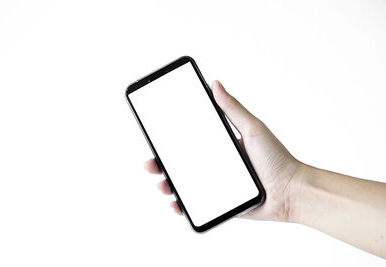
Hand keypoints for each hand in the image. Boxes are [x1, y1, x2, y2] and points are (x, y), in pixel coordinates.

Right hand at [144, 80, 304, 221]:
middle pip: (183, 164)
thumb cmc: (277, 158)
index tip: (156, 136)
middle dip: (163, 164)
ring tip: (162, 185)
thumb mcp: (252, 128)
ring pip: (186, 185)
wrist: (292, 191)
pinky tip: (176, 205)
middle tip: (151, 162)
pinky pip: (198, 206)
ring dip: (169, 185)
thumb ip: (232, 108)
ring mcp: (218, 185)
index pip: (190, 141)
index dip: (171, 140)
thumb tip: (215, 84)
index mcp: (222, 146)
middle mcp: (217, 165)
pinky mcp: (222, 204)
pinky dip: (184, 207)